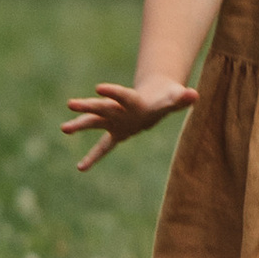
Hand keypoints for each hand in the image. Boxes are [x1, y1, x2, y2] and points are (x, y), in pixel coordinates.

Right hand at [61, 76, 194, 169]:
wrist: (154, 101)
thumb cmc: (165, 98)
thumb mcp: (175, 97)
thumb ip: (182, 98)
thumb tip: (194, 95)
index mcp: (132, 100)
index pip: (121, 95)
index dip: (112, 91)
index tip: (99, 88)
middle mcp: (118, 109)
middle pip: (101, 108)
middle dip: (88, 106)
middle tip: (71, 104)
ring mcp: (114, 122)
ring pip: (94, 123)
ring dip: (80, 125)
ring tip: (64, 128)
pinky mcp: (116, 134)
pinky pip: (102, 147)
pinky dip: (93, 157)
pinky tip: (81, 168)